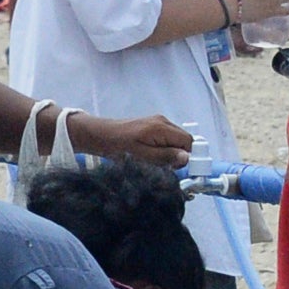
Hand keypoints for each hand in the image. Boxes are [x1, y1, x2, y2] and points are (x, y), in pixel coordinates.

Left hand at [67, 111, 195, 165]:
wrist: (101, 135)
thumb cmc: (119, 147)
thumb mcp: (143, 156)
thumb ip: (165, 156)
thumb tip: (187, 158)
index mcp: (161, 127)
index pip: (188, 142)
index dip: (186, 157)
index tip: (175, 168)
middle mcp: (163, 121)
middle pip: (183, 140)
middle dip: (178, 155)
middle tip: (164, 166)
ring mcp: (158, 121)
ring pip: (176, 140)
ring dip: (170, 152)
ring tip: (155, 160)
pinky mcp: (152, 125)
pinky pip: (167, 137)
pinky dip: (164, 147)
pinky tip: (151, 154)